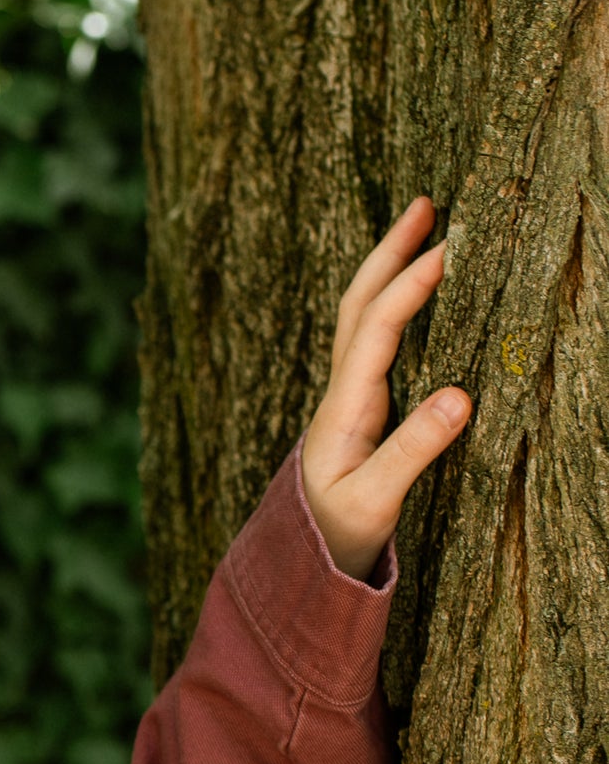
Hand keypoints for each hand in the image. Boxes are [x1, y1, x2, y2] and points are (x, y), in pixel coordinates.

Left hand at [301, 197, 469, 579]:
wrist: (301, 561)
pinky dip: (394, 300)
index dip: (412, 286)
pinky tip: (416, 287)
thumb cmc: (337, 534)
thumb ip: (414, 450)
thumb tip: (462, 396)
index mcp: (343, 409)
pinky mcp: (358, 407)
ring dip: (388, 267)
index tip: (452, 249)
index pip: (378, 329)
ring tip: (422, 224)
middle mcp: (340, 393)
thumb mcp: (376, 501)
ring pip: (361, 315)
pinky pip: (374, 338)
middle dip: (390, 251)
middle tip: (428, 203)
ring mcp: (346, 397)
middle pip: (359, 303)